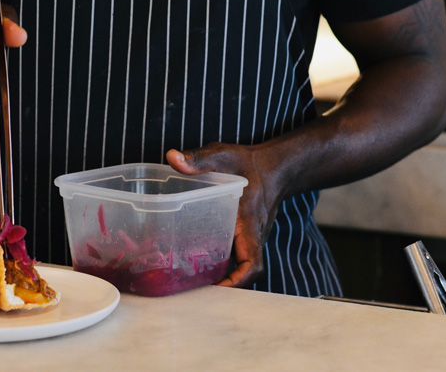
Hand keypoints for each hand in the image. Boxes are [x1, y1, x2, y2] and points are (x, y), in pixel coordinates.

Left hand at [166, 144, 281, 288]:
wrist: (273, 166)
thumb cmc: (249, 162)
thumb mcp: (222, 155)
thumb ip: (198, 159)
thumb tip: (171, 157)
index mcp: (249, 221)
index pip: (252, 261)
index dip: (238, 280)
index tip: (217, 288)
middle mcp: (253, 235)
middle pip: (244, 270)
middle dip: (224, 285)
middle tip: (193, 289)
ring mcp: (251, 237)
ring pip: (240, 265)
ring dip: (222, 276)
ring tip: (190, 281)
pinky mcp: (245, 235)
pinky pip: (236, 256)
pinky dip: (222, 264)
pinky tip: (197, 261)